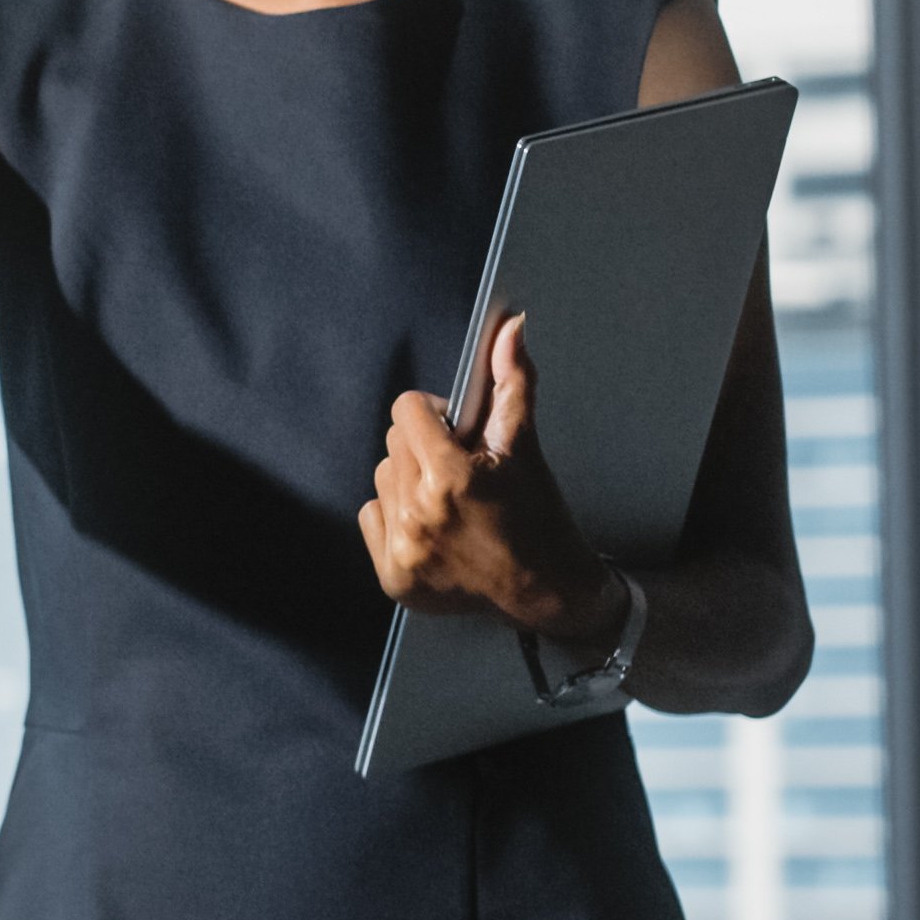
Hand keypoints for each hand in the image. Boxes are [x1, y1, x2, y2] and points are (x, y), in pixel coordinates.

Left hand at [361, 311, 623, 641]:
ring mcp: (403, 550)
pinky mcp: (394, 576)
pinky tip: (433, 526)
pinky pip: (371, 517)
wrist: (548, 591)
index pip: (407, 411)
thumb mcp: (525, 448)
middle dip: (425, 447)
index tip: (455, 430)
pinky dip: (395, 516)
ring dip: (410, 481)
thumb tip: (509, 329)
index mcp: (450, 477)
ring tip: (449, 499)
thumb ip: (511, 384)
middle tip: (460, 469)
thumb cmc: (540, 519)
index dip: (434, 414)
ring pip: (382, 479)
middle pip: (394, 444)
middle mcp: (419, 514)